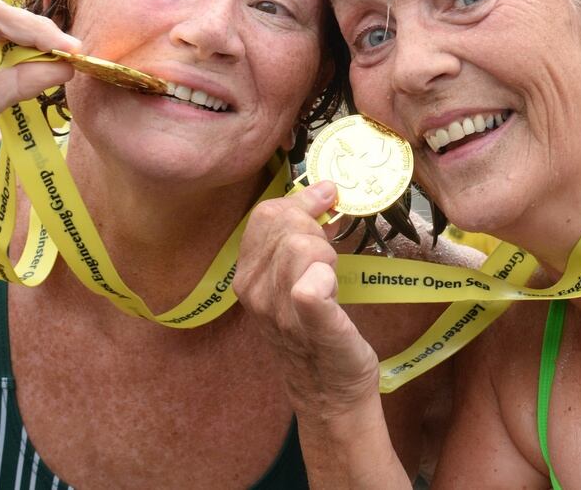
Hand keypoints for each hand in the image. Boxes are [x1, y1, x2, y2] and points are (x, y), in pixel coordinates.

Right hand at [236, 183, 381, 414]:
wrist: (330, 390)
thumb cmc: (315, 330)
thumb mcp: (297, 276)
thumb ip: (301, 236)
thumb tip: (324, 189)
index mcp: (247, 276)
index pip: (267, 214)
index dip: (302, 204)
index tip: (326, 210)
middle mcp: (256, 293)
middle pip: (285, 225)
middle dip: (316, 229)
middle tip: (329, 258)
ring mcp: (282, 313)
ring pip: (303, 247)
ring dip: (328, 254)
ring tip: (332, 278)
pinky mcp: (316, 328)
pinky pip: (310, 290)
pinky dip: (322, 281)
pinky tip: (330, 287)